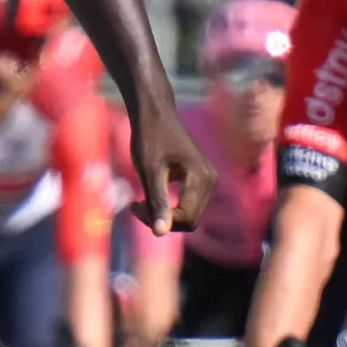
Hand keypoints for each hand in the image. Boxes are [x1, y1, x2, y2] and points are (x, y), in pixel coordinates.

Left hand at [127, 92, 213, 233]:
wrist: (154, 112)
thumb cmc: (149, 137)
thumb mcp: (149, 171)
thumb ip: (157, 202)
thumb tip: (161, 234)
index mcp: (201, 179)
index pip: (186, 219)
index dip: (159, 221)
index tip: (134, 206)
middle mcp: (211, 180)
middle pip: (190, 220)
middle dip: (162, 219)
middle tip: (135, 205)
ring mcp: (208, 179)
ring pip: (189, 214)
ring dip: (165, 213)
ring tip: (140, 201)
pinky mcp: (201, 178)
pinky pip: (188, 204)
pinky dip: (169, 205)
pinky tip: (149, 194)